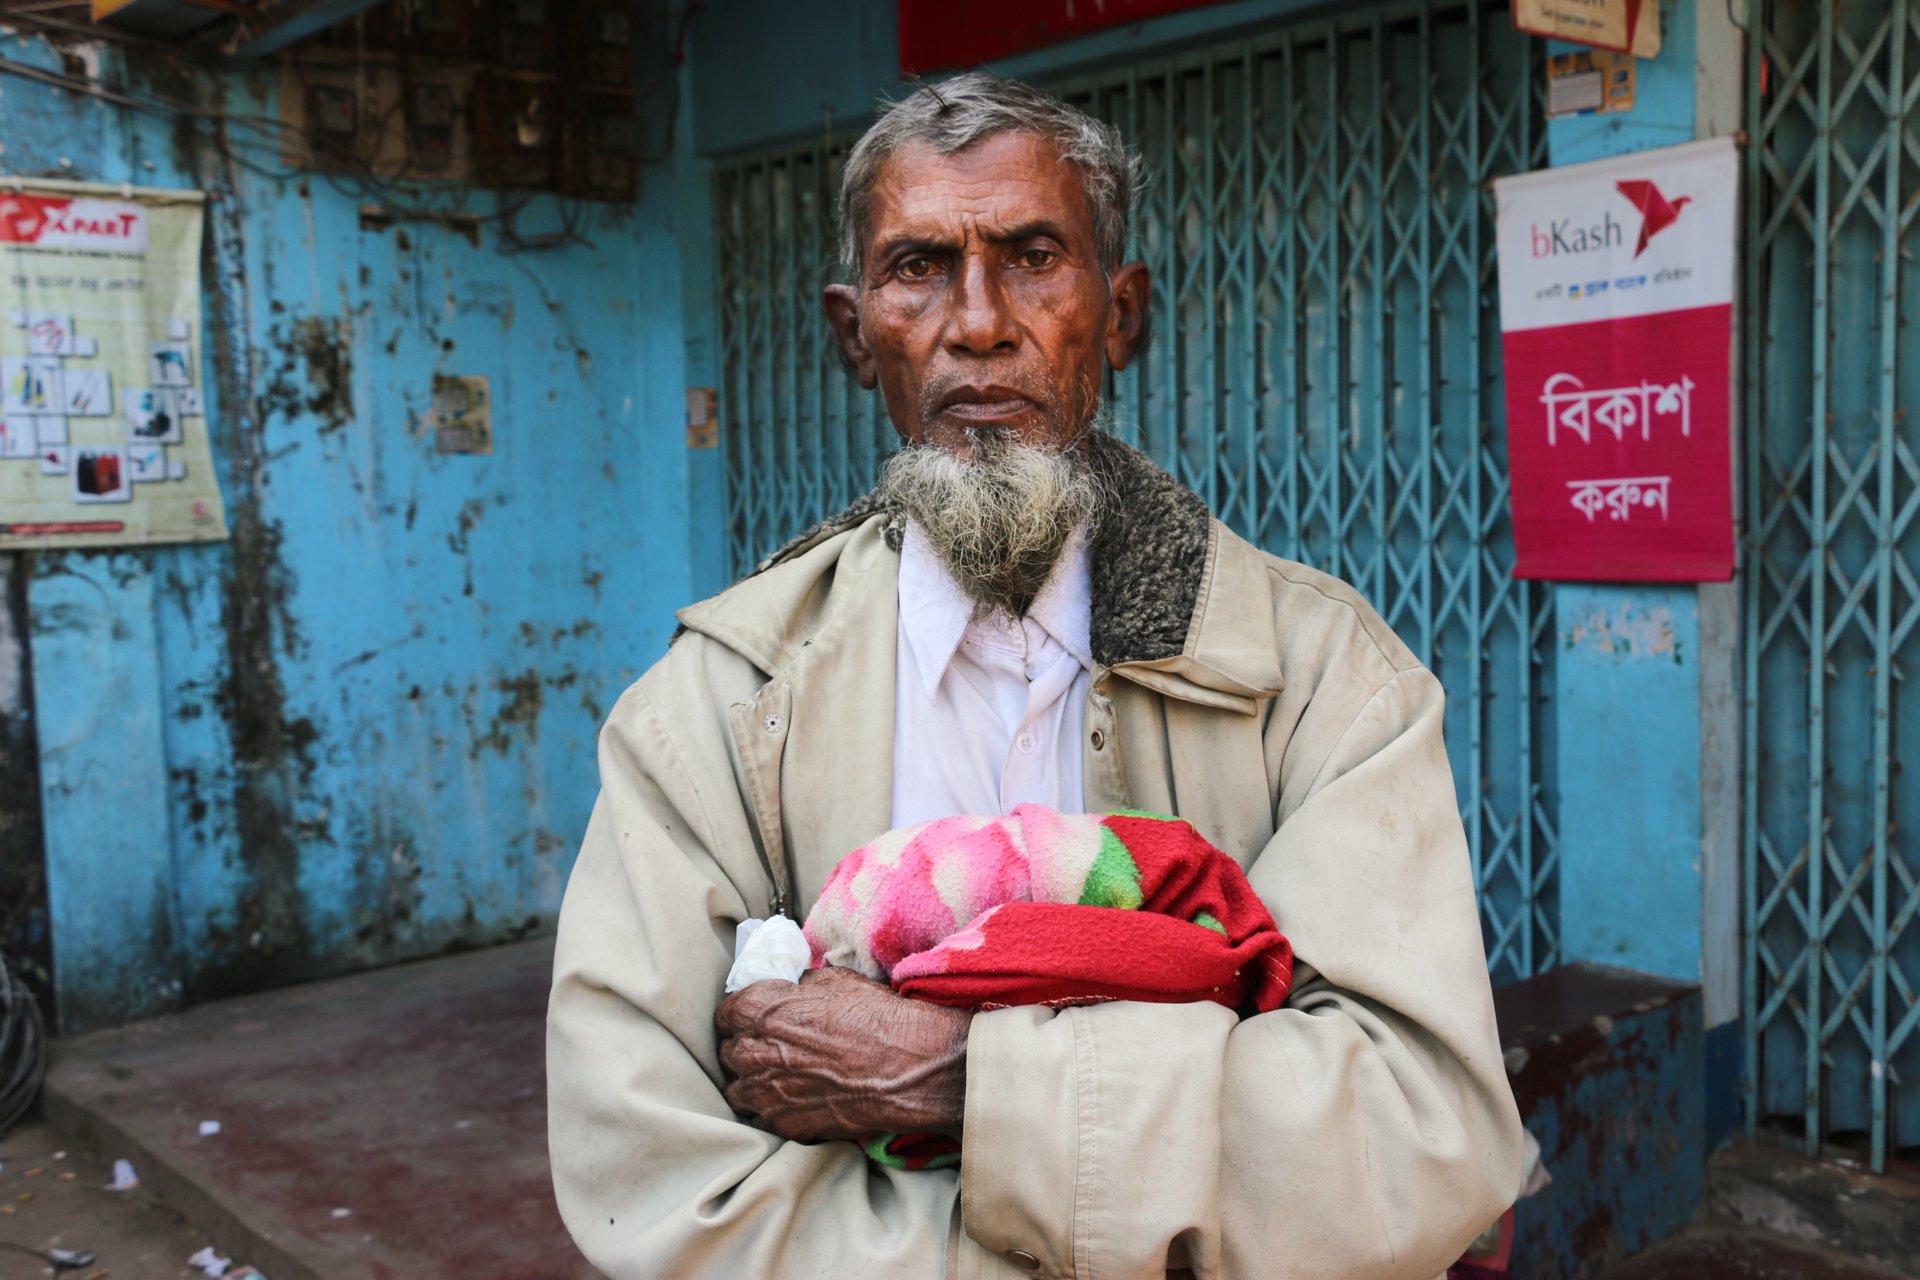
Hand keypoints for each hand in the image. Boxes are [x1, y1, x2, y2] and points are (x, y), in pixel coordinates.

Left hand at [715, 965, 970, 1142]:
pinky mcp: (783, 1124)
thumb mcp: (834, 981)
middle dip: (743, 1047)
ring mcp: (764, 1094)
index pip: (725, 1012)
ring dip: (750, 1081)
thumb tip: (792, 991)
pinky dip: (768, 1109)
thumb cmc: (874, 1018)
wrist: (904, 1068)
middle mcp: (751, 1053)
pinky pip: (758, 1117)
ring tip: (773, 1077)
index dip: (739, 1014)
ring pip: (736, 1089)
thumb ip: (799, 988)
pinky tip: (789, 1099)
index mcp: (757, 1010)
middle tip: (767, 1046)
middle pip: (727, 1052)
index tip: (751, 1017)